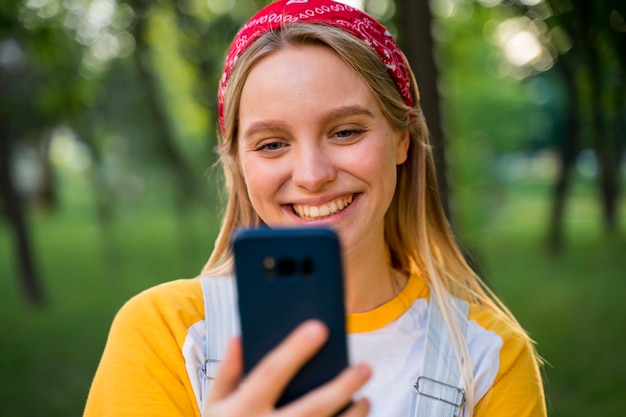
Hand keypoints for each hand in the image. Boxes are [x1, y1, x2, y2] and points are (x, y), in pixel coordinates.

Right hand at [204, 320, 370, 416]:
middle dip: (341, 386)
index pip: (272, 373)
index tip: (319, 327)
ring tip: (366, 399)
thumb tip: (239, 338)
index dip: (295, 349)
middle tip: (365, 367)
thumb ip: (227, 374)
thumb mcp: (213, 407)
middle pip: (311, 407)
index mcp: (242, 409)